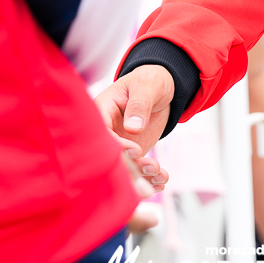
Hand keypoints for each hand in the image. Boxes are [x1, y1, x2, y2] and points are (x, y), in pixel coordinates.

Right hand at [95, 65, 175, 184]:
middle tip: (150, 168)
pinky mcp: (131, 154)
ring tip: (159, 173)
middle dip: (129, 167)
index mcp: (102, 109)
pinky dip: (149, 178)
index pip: (102, 133)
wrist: (161, 88)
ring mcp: (119, 144)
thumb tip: (133, 127)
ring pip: (124, 167)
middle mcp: (107, 130)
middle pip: (110, 155)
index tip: (136, 150)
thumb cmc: (150, 81)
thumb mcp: (147, 86)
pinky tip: (162, 181)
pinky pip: (137, 170)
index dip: (116, 145)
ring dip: (141, 175)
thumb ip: (140, 104)